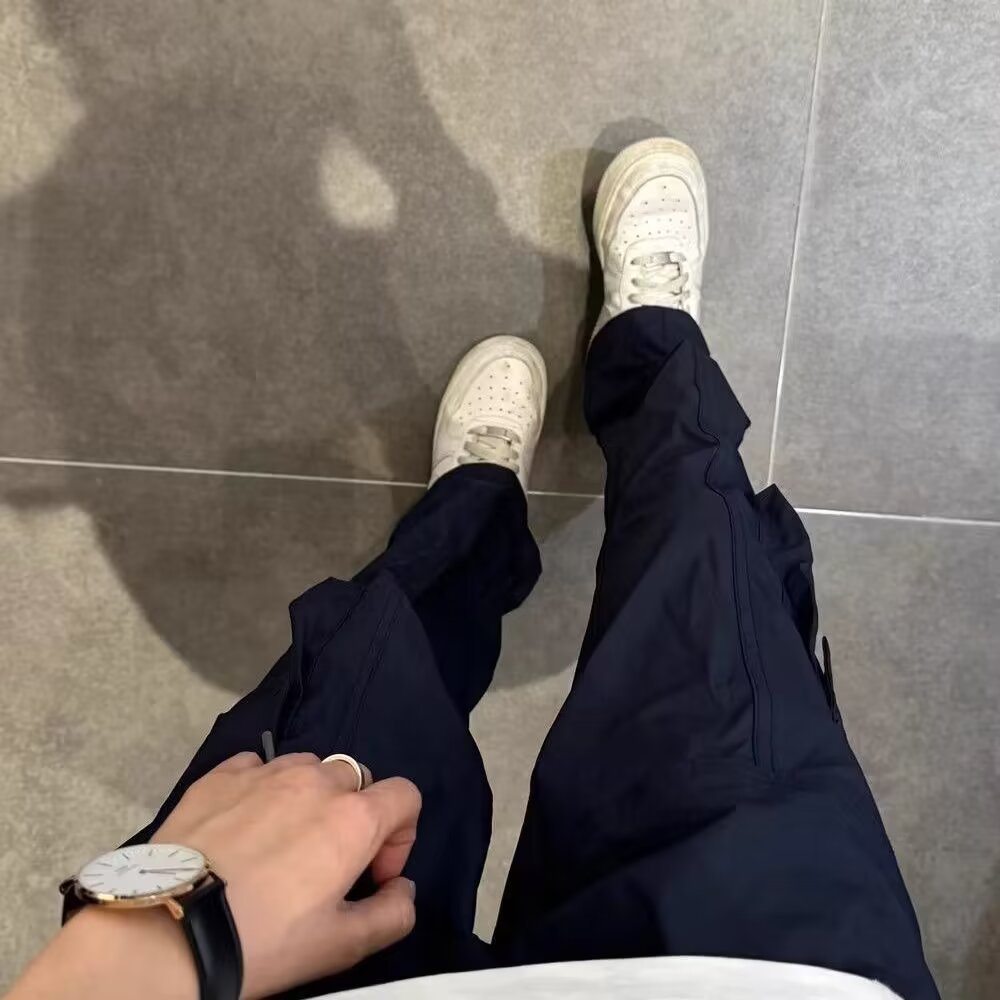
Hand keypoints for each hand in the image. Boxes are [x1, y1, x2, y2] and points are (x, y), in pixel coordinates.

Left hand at [153, 752, 420, 998]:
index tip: (372, 874)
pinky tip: (242, 827)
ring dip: (309, 797)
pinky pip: (257, 766)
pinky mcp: (220, 775)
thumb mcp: (342, 946)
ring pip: (309, 768)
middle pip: (357, 780)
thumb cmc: (263, 941)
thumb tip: (402, 889)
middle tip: (326, 864)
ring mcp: (265, 772)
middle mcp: (316, 781)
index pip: (406, 796)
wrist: (168, 933)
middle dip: (353, 815)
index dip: (399, 836)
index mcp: (354, 818)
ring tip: (280, 843)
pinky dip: (262, 789)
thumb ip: (393, 914)